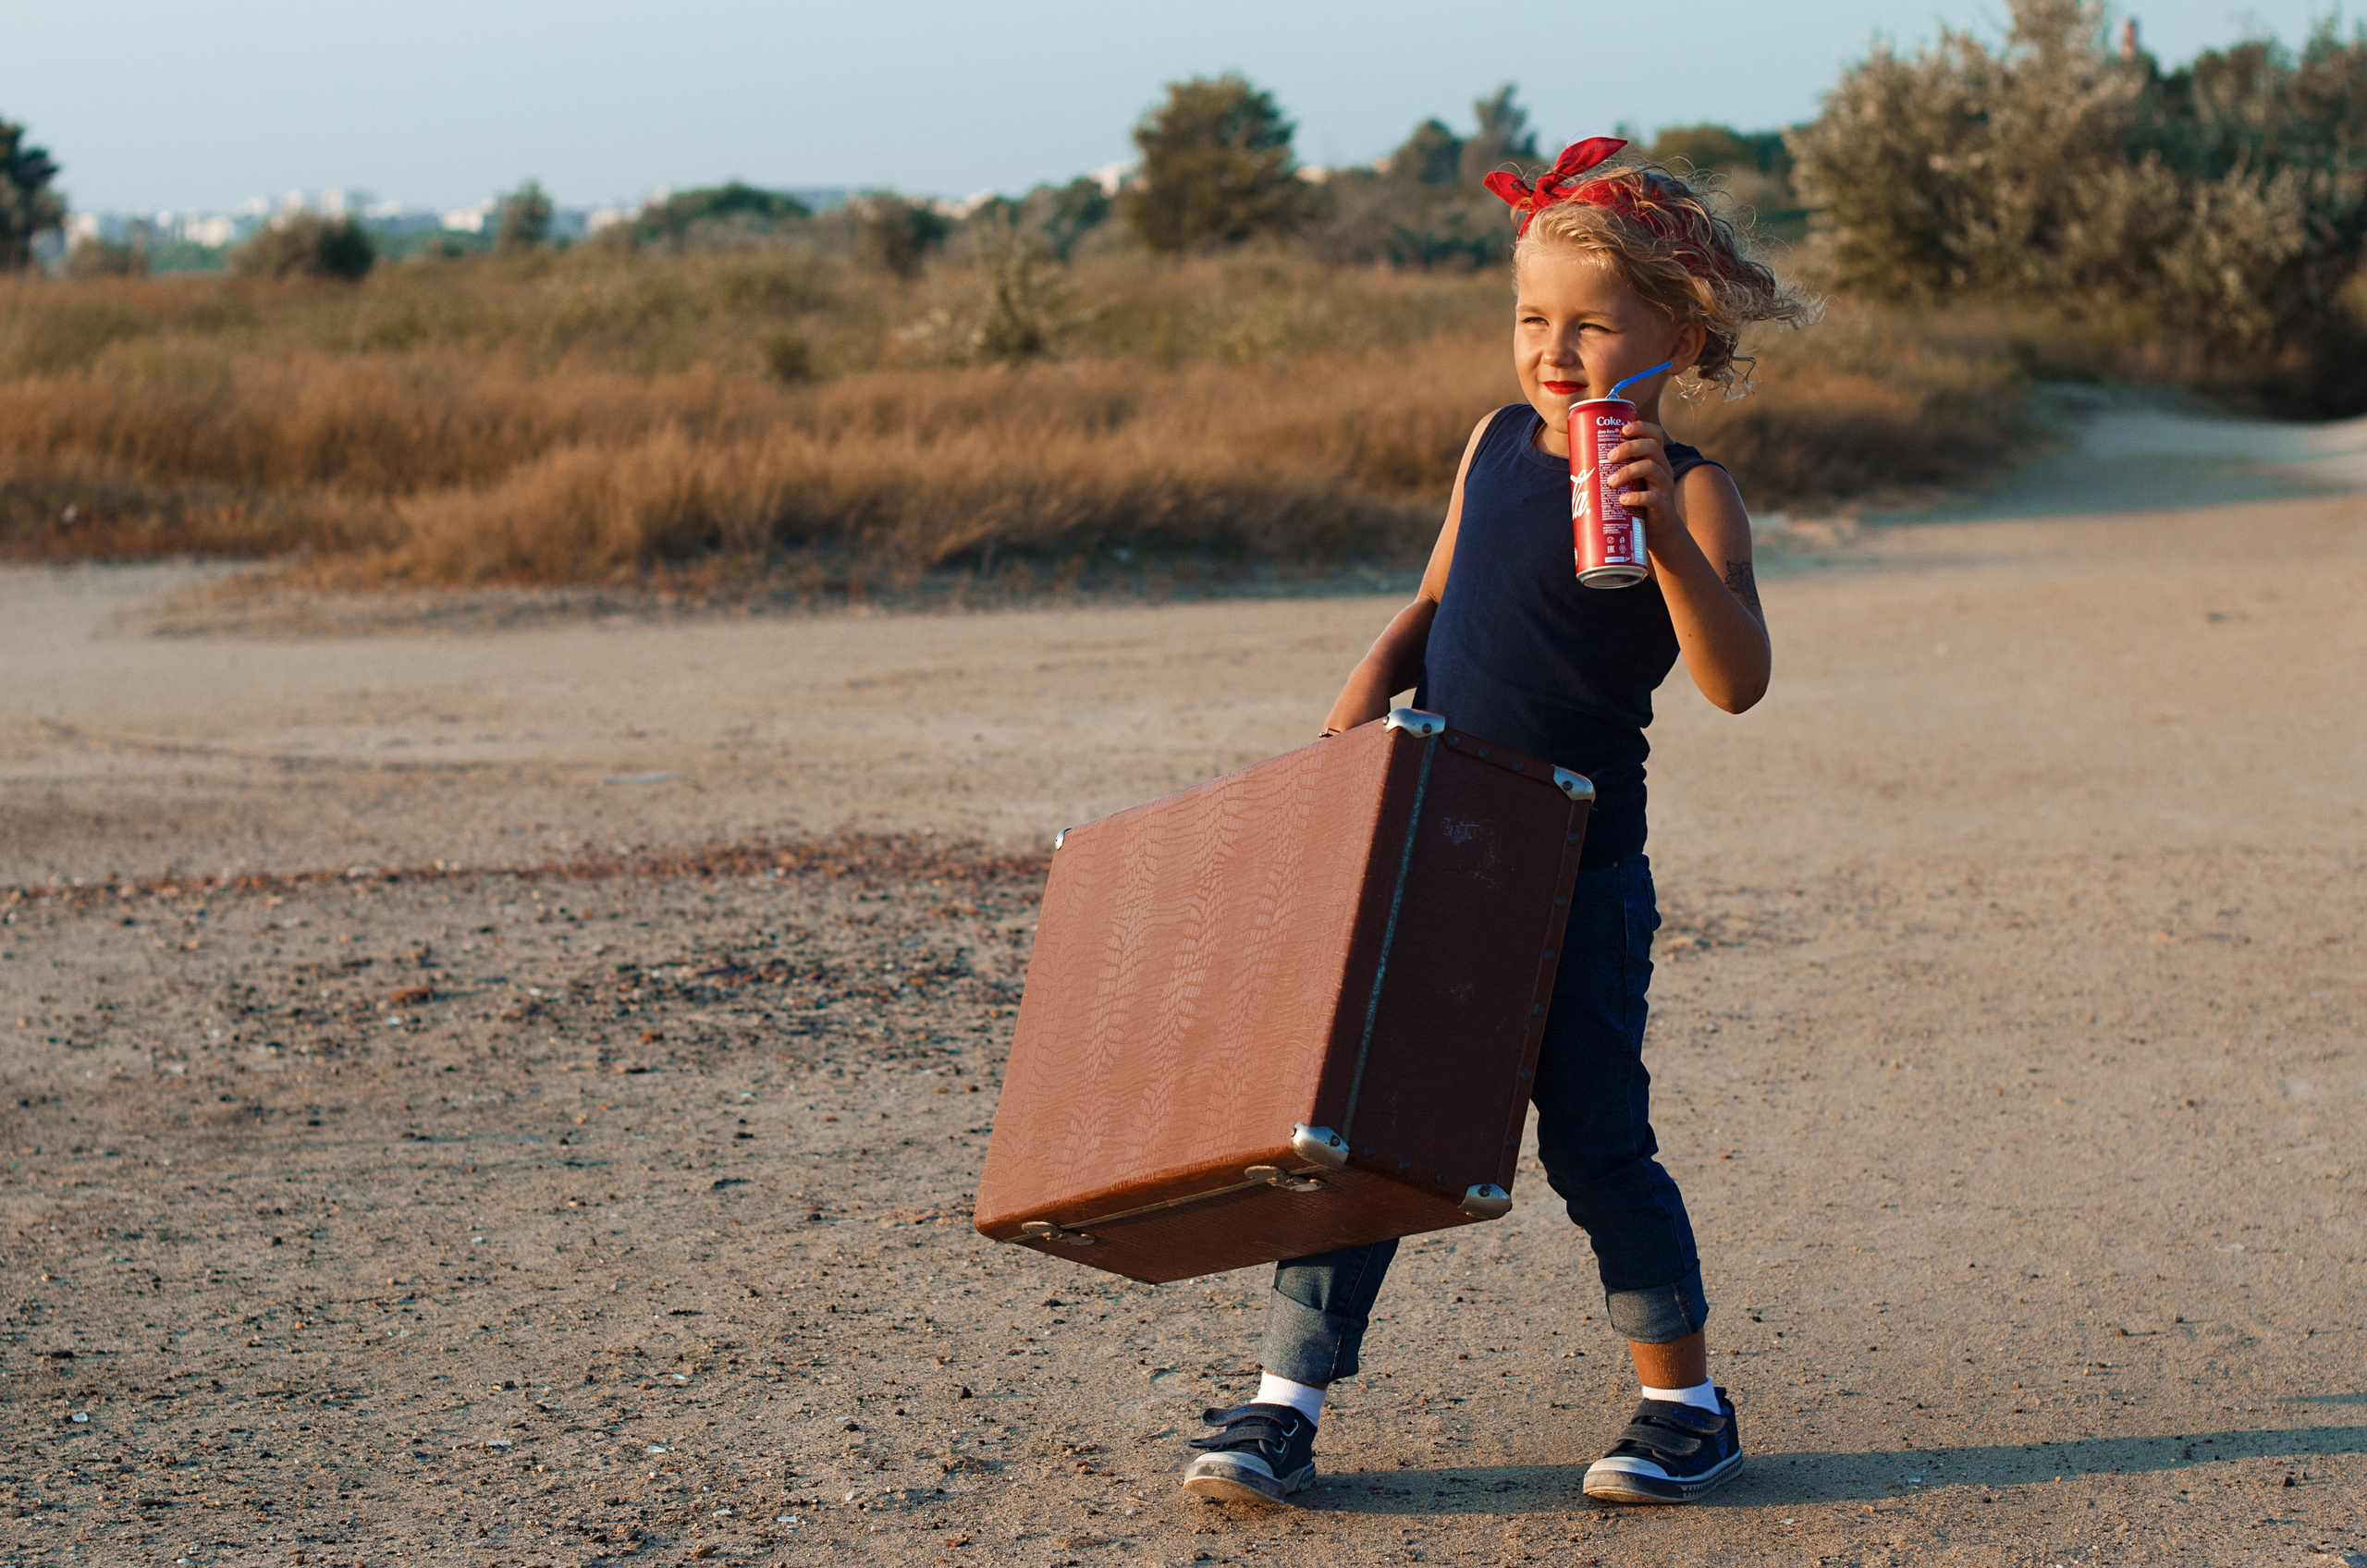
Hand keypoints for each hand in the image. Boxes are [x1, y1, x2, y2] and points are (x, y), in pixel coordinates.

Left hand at [1609, 421, 1680, 547]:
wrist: (1658, 531)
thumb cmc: (1637, 501)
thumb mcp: (1629, 482)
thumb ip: (1613, 472)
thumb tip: (1575, 466)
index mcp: (1654, 459)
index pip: (1655, 435)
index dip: (1641, 427)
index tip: (1623, 429)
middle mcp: (1662, 469)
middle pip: (1652, 448)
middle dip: (1629, 448)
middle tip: (1609, 457)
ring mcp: (1664, 487)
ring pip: (1651, 469)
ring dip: (1628, 471)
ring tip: (1610, 482)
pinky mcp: (1663, 506)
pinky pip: (1653, 498)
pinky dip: (1637, 497)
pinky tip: (1623, 500)